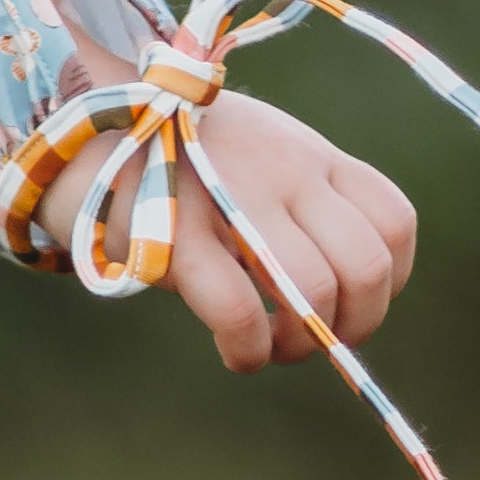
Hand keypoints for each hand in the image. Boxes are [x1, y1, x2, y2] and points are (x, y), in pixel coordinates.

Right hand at [163, 89, 415, 373]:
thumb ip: (299, 199)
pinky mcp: (179, 238)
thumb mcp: (259, 152)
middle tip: (317, 342)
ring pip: (313, 294)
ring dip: (302, 345)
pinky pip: (241, 312)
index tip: (355, 304)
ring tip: (274, 349)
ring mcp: (235, 202)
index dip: (391, 282)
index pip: (394, 221)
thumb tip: (329, 291)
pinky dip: (251, 350)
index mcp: (311, 155)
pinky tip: (239, 354)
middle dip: (354, 325)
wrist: (84, 126)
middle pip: (365, 266)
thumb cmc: (176, 154)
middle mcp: (286, 173)